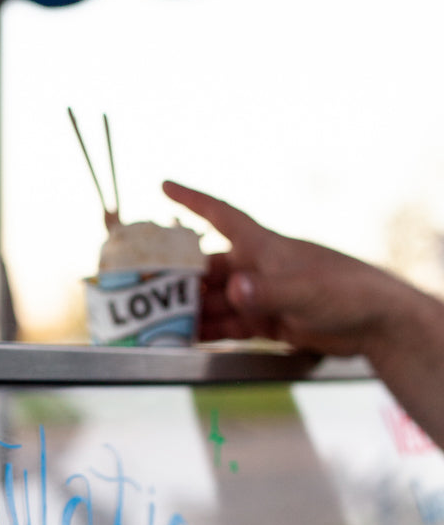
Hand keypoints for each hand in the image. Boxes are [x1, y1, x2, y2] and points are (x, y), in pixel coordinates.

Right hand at [162, 180, 409, 356]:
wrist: (377, 322)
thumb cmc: (347, 292)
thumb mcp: (305, 291)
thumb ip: (267, 291)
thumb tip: (235, 290)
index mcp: (263, 246)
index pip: (220, 215)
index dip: (192, 199)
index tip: (164, 186)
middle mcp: (258, 267)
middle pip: (208, 270)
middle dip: (179, 280)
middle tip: (147, 292)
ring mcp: (262, 295)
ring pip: (215, 300)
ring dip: (191, 311)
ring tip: (161, 323)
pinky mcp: (269, 321)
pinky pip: (229, 324)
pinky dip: (210, 331)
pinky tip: (190, 338)